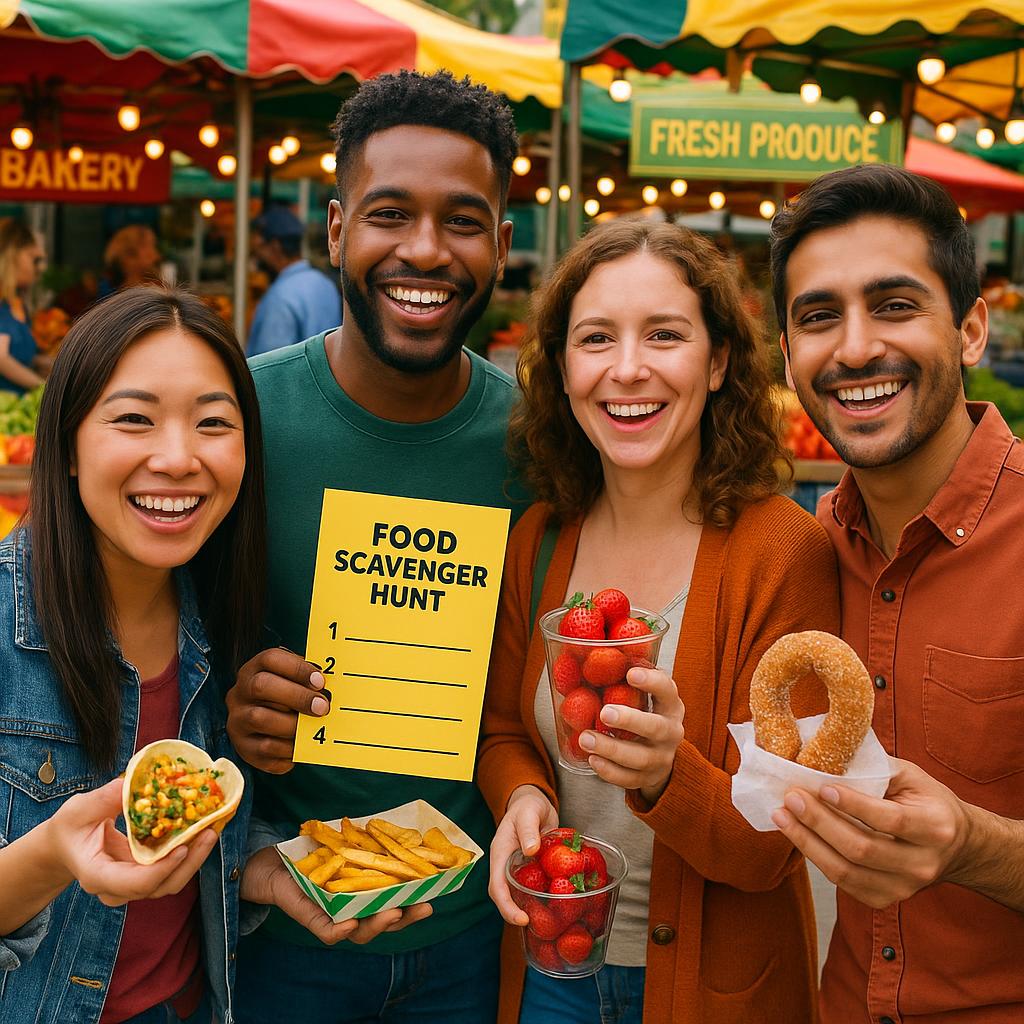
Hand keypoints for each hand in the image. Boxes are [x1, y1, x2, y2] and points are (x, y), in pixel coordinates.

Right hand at [46, 779, 219, 906]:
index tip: (182, 847)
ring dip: (195, 858)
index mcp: (97, 876)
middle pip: (159, 886)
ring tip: (212, 829)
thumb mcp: (78, 810)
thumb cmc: (70, 829)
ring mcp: (134, 884)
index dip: (160, 870)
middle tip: (209, 833)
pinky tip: (204, 828)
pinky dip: (190, 851)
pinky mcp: (147, 872)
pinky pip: (172, 868)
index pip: (133, 883)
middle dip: (188, 863)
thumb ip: (102, 800)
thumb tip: (129, 783)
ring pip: (170, 882)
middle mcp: (118, 887)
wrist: (65, 845)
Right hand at [226, 648, 327, 772]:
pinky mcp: (243, 748)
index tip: (320, 681)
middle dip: (296, 696)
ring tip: (313, 728)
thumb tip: (328, 687)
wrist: (263, 732)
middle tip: (322, 707)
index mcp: (253, 670)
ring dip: (293, 724)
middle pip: (261, 686)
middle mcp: (239, 694)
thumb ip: (308, 681)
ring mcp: (238, 722)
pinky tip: (303, 746)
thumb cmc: (286, 700)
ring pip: (260, 719)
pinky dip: (289, 749)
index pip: (270, 659)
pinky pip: (265, 750)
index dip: (297, 668)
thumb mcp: (293, 684)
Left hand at [241, 847, 431, 944]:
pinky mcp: (311, 918)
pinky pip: (327, 931)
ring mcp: (332, 917)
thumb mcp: (345, 844)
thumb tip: (400, 829)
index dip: (414, 903)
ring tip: (393, 912)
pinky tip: (351, 922)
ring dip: (378, 924)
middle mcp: (352, 910)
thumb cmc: (311, 853)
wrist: (271, 861)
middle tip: (423, 906)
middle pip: (383, 922)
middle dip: (405, 918)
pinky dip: (340, 929)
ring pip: (360, 931)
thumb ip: (368, 843)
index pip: (394, 904)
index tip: (434, 895)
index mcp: (364, 894)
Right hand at [488, 785, 557, 926]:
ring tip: (547, 922)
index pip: (496, 885)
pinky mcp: (532, 870)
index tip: (522, 919)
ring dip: (529, 908)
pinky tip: (557, 904)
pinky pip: (534, 887)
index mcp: (500, 853)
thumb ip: (528, 828)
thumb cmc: (528, 805)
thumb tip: (530, 850)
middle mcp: (506, 864)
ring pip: (519, 894)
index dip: (506, 905)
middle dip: (515, 914)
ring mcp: (519, 869)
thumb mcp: (528, 812)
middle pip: (504, 896)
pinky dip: (542, 897)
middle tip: (536, 927)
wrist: (534, 802)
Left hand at [577, 666, 684, 804]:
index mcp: (670, 705)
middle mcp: (671, 732)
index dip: (652, 682)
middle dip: (630, 720)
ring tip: (585, 738)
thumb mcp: (643, 696)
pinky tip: (592, 760)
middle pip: (656, 727)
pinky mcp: (648, 779)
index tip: (630, 673)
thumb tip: (583, 649)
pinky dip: (610, 771)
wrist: (660, 757)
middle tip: (605, 712)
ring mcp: (661, 758)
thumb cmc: (644, 714)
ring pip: (640, 757)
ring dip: (611, 749)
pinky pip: (630, 779)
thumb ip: (623, 678)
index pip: (668, 690)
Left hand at [770, 758, 969, 908]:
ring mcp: (904, 887)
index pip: (890, 819)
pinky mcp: (885, 899)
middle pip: (862, 849)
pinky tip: (798, 836)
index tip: (822, 787)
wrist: (955, 846)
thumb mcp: (911, 777)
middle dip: (820, 822)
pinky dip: (816, 858)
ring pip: (847, 872)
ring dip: (808, 843)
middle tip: (791, 797)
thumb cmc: (926, 802)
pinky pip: (843, 883)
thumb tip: (827, 756)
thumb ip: (876, 769)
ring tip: (782, 816)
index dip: (854, 805)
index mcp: (935, 827)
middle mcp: (922, 863)